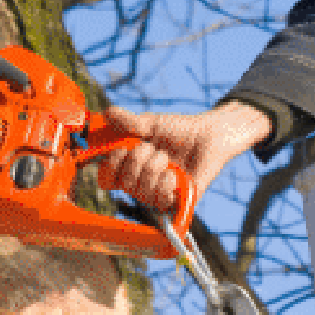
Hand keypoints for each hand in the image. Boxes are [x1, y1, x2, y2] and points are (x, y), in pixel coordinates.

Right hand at [93, 101, 273, 210]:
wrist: (208, 136)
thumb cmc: (178, 129)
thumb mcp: (150, 123)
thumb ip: (128, 121)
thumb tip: (107, 113)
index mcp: (129, 165)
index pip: (106, 179)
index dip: (109, 167)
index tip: (119, 150)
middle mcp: (139, 183)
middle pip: (124, 183)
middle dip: (138, 160)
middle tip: (153, 148)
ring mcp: (156, 193)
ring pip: (141, 191)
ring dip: (155, 168)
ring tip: (168, 159)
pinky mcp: (175, 201)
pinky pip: (161, 199)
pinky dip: (167, 182)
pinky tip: (176, 173)